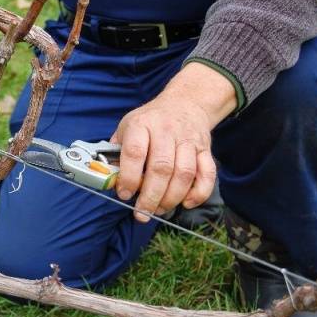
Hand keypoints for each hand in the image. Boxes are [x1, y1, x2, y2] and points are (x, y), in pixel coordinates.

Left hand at [110, 62, 236, 221]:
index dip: (128, 177)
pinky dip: (199, 193)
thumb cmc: (150, 121)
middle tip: (142, 213)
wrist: (184, 103)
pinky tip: (186, 203)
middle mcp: (166, 131)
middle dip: (151, 196)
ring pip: (184, 174)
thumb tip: (108, 180)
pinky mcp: (205, 149)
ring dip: (172, 198)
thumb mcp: (127, 127)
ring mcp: (188, 140)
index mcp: (142, 124)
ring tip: (159, 210)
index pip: (135, 152)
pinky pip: (207, 174)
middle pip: (162, 168)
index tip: (124, 194)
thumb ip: (116, 152)